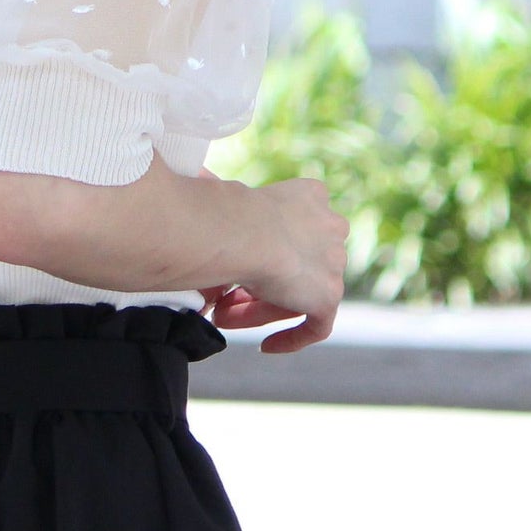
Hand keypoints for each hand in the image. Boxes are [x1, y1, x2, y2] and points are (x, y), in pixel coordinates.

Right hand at [200, 176, 348, 354]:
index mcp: (310, 194)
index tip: (235, 263)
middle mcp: (330, 226)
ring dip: (259, 307)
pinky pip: (316, 325)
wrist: (245, 233)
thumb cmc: (226, 211)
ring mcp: (334, 263)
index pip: (289, 225)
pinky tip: (266, 346)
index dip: (259, 248)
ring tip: (223, 317)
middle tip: (221, 297)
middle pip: (291, 262)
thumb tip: (196, 184)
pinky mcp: (329, 296)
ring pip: (294, 292)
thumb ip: (223, 197)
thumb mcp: (227, 197)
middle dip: (255, 282)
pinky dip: (291, 337)